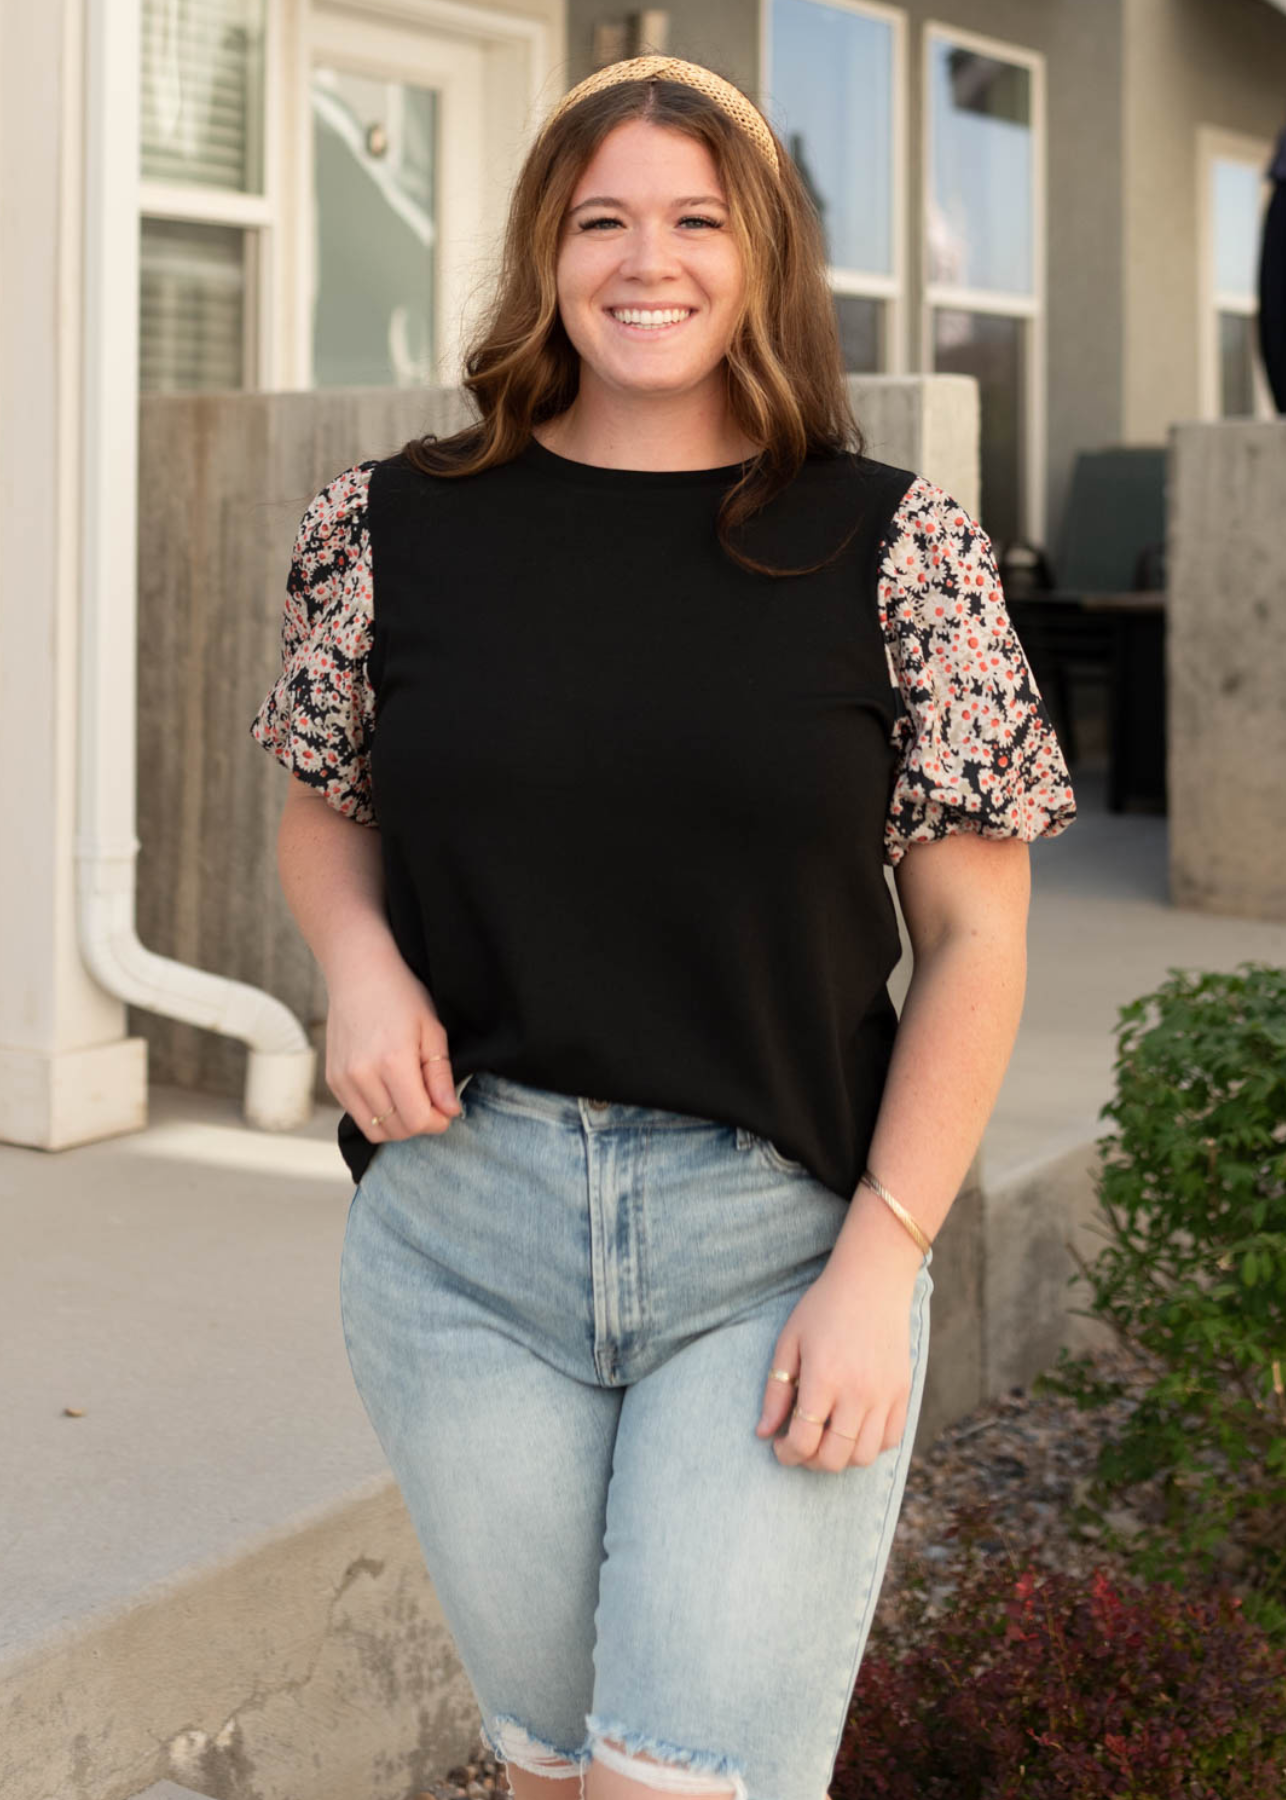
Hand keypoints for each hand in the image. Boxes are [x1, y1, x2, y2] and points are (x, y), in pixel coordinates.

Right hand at [325, 941, 462, 1141]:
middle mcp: (362, 1075)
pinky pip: (358, 1115)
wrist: (358, 973)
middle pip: (396, 1129)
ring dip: (399, 1124)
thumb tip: (450, 1112)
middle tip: (432, 1103)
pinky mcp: (333, 1080)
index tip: (446, 1109)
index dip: (437, 1122)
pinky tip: (391, 1091)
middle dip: (420, 1124)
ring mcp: (342, 1079)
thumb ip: (440, 1076)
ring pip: (374, 1130)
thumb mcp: (432, 1030)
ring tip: (412, 1099)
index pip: (416, 1120)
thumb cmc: (401, 996)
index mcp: (392, 1062)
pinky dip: (378, 1114)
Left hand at [755, 1257, 918, 1471]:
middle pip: (835, 1458)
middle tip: (800, 1444)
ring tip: (826, 1439)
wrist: (872, 1281)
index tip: (779, 1445)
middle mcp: (857, 1393)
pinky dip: (870, 1445)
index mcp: (824, 1378)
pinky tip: (853, 1428)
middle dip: (810, 1461)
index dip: (786, 1453)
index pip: (803, 1441)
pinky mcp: (902, 1392)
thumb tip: (763, 1432)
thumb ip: (776, 1390)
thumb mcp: (789, 1341)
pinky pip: (891, 1439)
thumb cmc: (824, 1307)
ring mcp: (884, 1395)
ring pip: (864, 1456)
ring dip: (841, 1458)